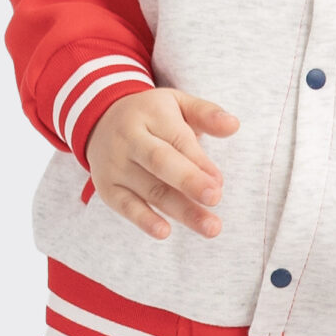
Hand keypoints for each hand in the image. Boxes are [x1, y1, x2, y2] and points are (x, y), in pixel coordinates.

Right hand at [87, 87, 239, 239]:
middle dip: (189, 181)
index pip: (178, 139)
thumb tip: (234, 125)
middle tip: (215, 199)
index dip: (200, 162)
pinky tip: (164, 232)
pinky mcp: (108, 188)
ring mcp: (116, 165)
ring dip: (181, 210)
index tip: (219, 182)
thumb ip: (206, 114)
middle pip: (160, 162)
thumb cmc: (152, 116)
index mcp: (151, 115)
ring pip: (150, 189)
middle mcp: (129, 139)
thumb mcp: (178, 104)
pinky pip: (125, 206)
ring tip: (210, 227)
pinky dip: (144, 220)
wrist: (101, 121)